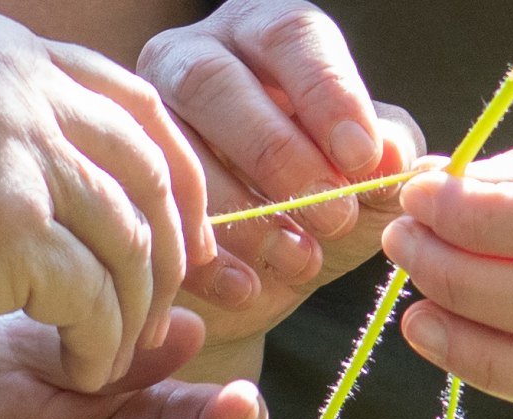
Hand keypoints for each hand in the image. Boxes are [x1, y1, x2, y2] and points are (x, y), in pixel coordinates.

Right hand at [0, 11, 211, 390]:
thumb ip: (10, 139)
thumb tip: (109, 193)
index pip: (131, 104)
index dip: (173, 177)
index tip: (182, 240)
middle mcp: (14, 81)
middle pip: (147, 168)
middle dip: (172, 248)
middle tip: (166, 309)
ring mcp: (15, 147)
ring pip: (132, 240)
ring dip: (133, 310)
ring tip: (107, 352)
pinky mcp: (10, 224)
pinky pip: (98, 298)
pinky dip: (101, 345)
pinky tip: (78, 370)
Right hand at [138, 1, 422, 362]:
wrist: (258, 280)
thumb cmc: (320, 207)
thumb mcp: (365, 179)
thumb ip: (388, 158)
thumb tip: (394, 155)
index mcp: (265, 35)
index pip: (292, 35)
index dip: (328, 92)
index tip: (362, 159)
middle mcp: (194, 58)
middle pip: (216, 82)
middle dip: (278, 152)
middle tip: (332, 212)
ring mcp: (145, 121)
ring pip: (176, 148)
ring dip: (245, 212)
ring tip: (301, 260)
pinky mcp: (118, 187)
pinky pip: (149, 214)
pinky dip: (205, 259)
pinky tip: (247, 288)